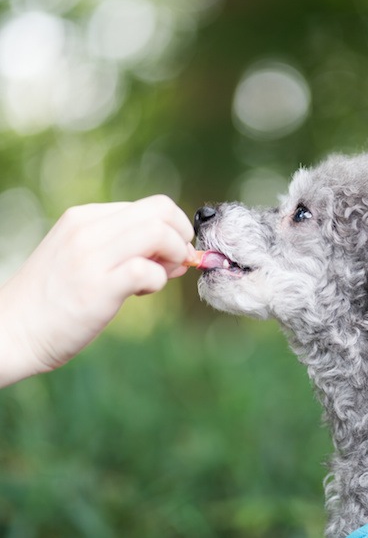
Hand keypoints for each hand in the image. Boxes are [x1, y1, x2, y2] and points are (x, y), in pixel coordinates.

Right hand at [0, 196, 194, 386]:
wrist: (9, 331)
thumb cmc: (51, 300)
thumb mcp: (82, 258)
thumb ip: (123, 249)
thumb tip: (178, 253)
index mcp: (85, 217)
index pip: (150, 206)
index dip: (172, 228)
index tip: (169, 255)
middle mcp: (87, 229)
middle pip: (161, 210)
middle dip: (181, 236)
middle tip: (175, 263)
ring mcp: (90, 257)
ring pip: (158, 232)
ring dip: (174, 255)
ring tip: (159, 278)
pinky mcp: (96, 288)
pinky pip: (147, 271)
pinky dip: (157, 282)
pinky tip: (141, 293)